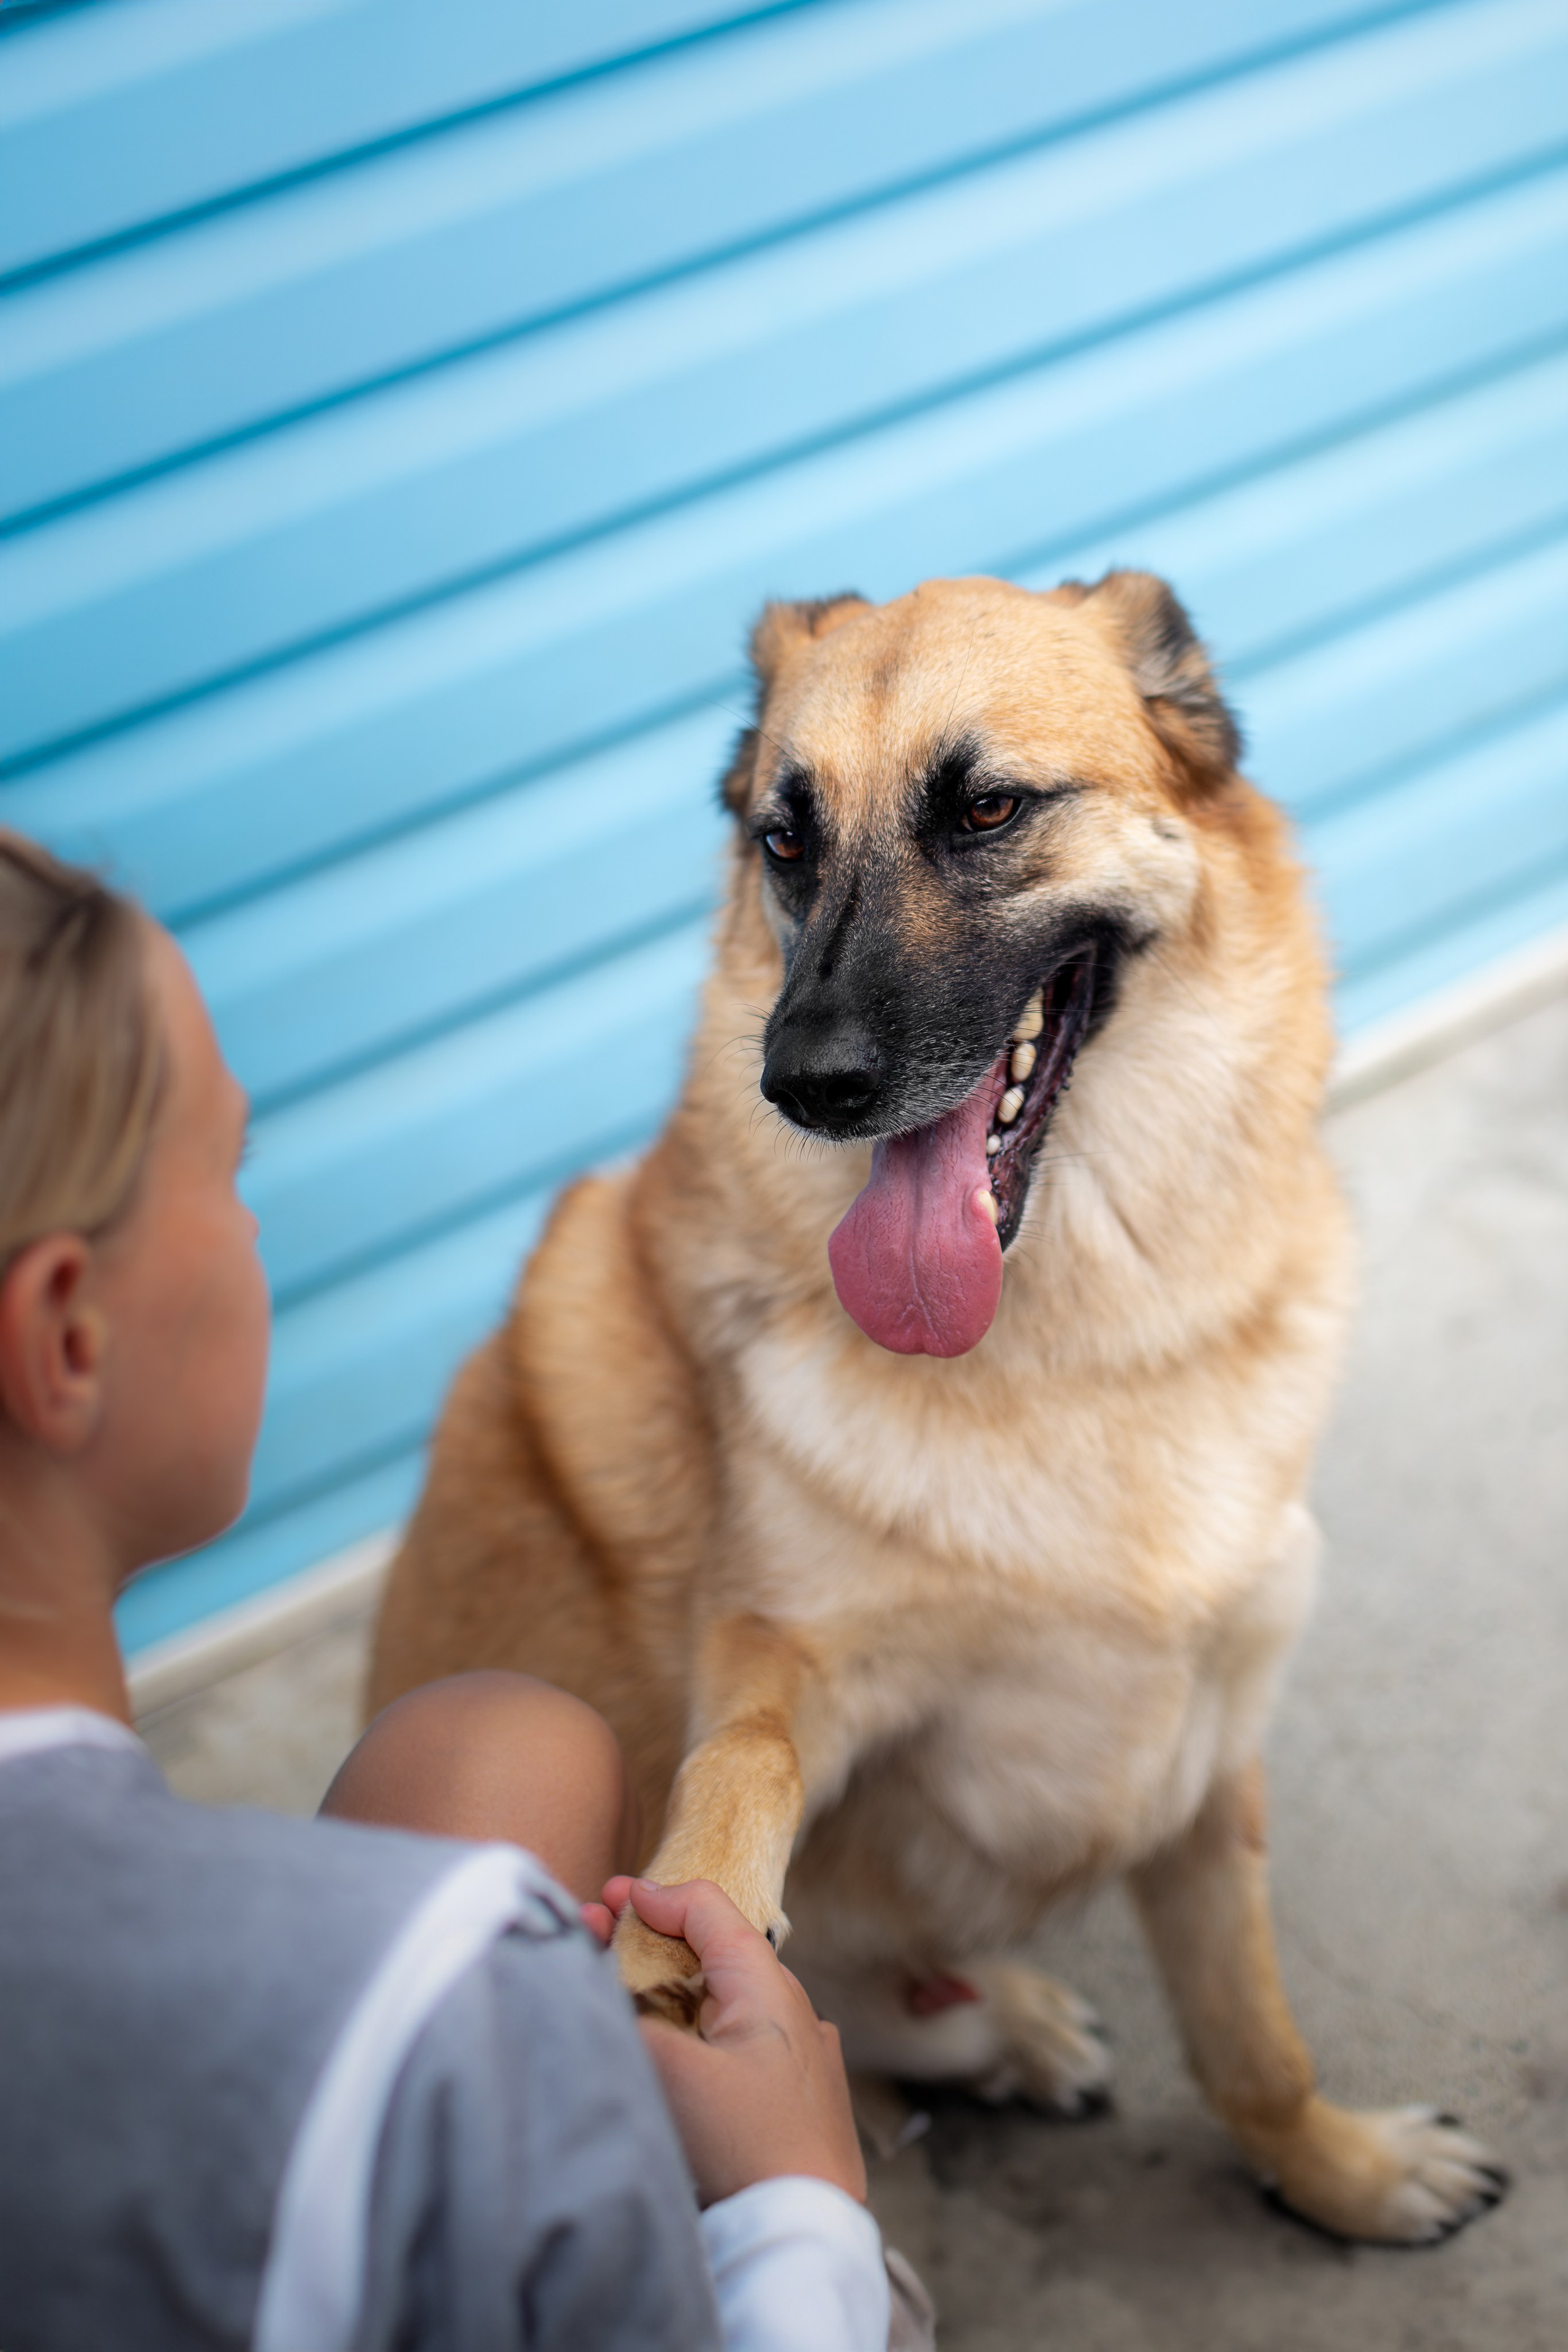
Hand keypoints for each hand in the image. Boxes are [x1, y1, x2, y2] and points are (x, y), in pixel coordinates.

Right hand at [599, 1874, 866, 2207]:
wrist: (806, 2229)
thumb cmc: (747, 2146)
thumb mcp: (672, 2073)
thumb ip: (630, 2020)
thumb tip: (601, 1995)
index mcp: (767, 1984)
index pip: (707, 1908)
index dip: (653, 1897)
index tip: (607, 1900)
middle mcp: (791, 2006)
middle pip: (713, 1952)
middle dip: (651, 1944)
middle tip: (598, 1943)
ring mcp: (800, 2051)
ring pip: (724, 1999)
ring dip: (672, 1990)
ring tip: (623, 1995)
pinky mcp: (796, 2092)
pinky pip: (739, 2039)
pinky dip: (698, 2030)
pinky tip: (672, 2048)